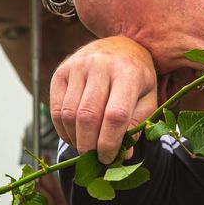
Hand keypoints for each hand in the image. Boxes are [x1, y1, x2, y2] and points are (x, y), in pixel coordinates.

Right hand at [50, 37, 157, 163]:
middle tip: (94, 159)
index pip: (115, 115)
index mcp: (128, 72)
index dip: (110, 142)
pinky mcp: (61, 71)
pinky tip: (73, 136)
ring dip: (75, 140)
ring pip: (69, 114)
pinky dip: (62, 130)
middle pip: (88, 116)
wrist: (121, 45)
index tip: (108, 158)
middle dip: (89, 146)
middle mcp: (101, 65)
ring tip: (85, 148)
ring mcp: (78, 66)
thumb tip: (122, 156)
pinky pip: (55, 109)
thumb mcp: (148, 98)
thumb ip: (137, 125)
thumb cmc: (138, 77)